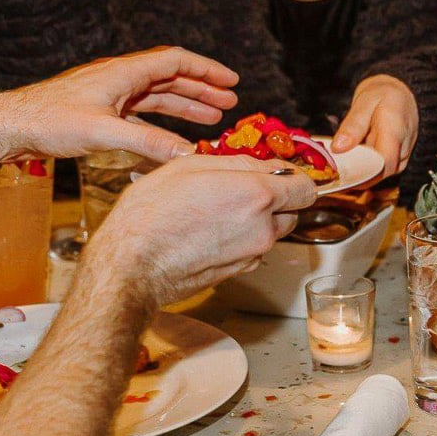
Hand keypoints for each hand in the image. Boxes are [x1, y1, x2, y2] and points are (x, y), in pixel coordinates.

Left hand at [0, 47, 238, 163]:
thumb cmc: (49, 121)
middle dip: (201, 89)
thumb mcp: (103, 132)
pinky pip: (141, 111)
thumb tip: (187, 153)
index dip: (206, 70)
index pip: (174, 61)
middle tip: (230, 103)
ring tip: (211, 118)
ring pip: (157, 95)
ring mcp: (109, 94)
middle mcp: (118, 78)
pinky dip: (162, 120)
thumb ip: (148, 142)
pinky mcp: (100, 111)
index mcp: (122, 72)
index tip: (231, 81)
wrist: (11, 126)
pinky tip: (173, 134)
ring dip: (184, 105)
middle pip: (170, 77)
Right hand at [95, 155, 317, 304]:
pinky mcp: (237, 273)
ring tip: (220, 210)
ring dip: (258, 219)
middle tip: (242, 189)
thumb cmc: (152, 215)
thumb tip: (262, 164)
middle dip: (276, 198)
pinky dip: (242, 239)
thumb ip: (237, 162)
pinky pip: (253, 250)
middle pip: (293, 211)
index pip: (305, 187)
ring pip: (272, 231)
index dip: (292, 176)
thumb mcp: (190, 166)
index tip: (276, 172)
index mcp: (256, 196)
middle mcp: (262, 229)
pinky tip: (211, 231)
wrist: (132, 265)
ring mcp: (251, 255)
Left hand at [331, 75, 418, 177]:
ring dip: (356, 173)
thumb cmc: (384, 96)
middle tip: (331, 171)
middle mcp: (402, 151)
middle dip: (353, 175)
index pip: (383, 164)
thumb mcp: (365, 101)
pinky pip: (376, 172)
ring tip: (337, 165)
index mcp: (396, 132)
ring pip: (376, 175)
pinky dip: (361, 169)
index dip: (361, 174)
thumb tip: (338, 148)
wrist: (401, 96)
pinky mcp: (393, 164)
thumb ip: (353, 125)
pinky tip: (348, 163)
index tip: (339, 174)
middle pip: (378, 174)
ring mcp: (399, 159)